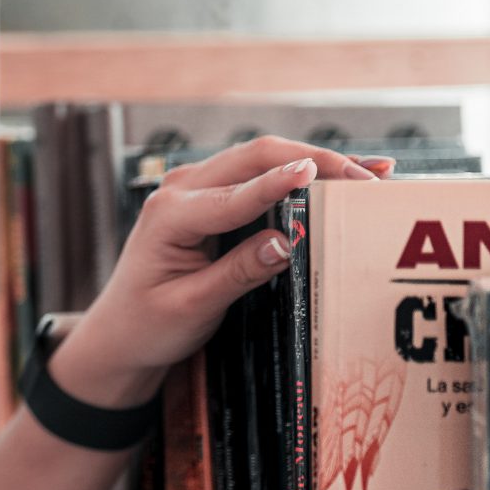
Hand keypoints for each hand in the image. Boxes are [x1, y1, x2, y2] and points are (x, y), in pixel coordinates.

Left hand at [49, 137, 390, 408]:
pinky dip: (299, 174)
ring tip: (370, 174)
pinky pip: (259, 175)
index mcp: (170, 214)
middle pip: (256, 156)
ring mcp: (195, 187)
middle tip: (369, 180)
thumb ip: (237, 273)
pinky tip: (339, 176)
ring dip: (314, 163)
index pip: (235, 193)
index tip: (325, 176)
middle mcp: (181, 189)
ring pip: (262, 159)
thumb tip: (286, 242)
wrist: (119, 332)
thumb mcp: (192, 307)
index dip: (282, 183)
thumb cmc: (148, 324)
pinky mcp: (212, 196)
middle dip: (316, 163)